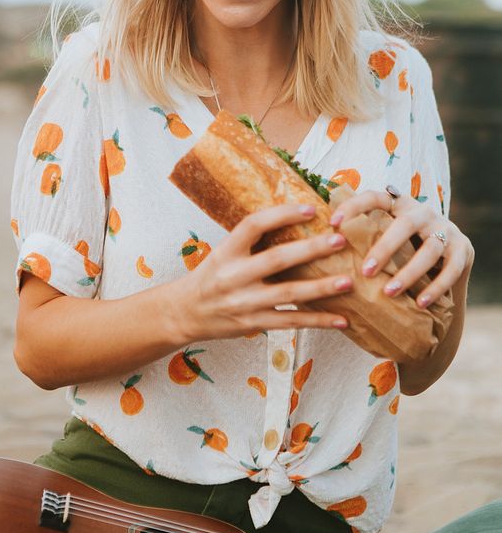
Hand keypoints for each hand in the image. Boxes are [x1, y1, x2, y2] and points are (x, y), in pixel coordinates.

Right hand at [178, 203, 354, 341]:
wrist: (185, 313)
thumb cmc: (210, 277)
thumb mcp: (223, 253)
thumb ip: (251, 242)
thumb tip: (295, 221)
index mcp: (226, 251)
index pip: (254, 225)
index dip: (282, 215)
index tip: (310, 209)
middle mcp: (234, 275)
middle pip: (277, 259)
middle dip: (311, 249)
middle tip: (339, 240)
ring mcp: (244, 302)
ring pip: (289, 293)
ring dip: (321, 288)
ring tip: (347, 281)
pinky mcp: (253, 323)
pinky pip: (291, 321)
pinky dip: (318, 320)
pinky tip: (341, 318)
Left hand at [329, 189, 474, 309]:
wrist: (445, 259)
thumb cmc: (399, 250)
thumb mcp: (382, 237)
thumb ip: (360, 236)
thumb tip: (312, 246)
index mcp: (399, 204)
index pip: (374, 196)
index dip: (353, 206)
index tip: (332, 223)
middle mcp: (423, 211)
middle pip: (406, 224)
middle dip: (385, 248)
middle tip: (366, 271)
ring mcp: (446, 229)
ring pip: (430, 249)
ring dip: (410, 272)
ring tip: (390, 292)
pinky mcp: (463, 249)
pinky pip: (451, 269)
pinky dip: (435, 287)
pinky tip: (420, 302)